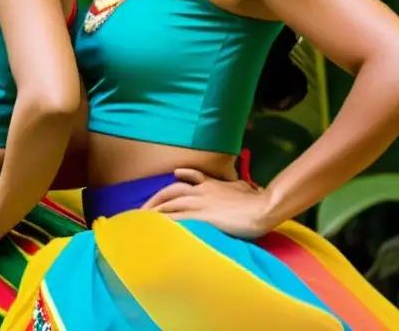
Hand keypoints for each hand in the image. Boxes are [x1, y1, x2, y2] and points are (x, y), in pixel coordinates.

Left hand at [142, 168, 273, 238]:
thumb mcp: (243, 186)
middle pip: (171, 191)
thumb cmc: (255, 199)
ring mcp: (198, 203)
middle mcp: (199, 191)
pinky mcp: (200, 216)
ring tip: (142, 218)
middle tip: (143, 208)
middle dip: (156, 199)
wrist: (261, 207)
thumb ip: (236, 185)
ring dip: (155, 211)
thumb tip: (243, 184)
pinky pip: (176, 218)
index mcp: (210, 184)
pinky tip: (156, 227)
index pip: (190, 177)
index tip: (173, 175)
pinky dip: (164, 222)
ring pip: (169, 204)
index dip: (179, 176)